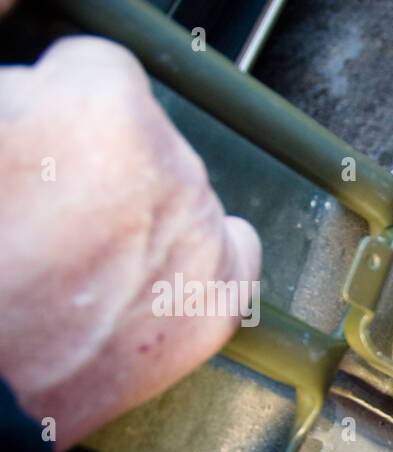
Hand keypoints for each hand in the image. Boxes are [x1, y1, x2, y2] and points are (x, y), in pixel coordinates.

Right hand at [0, 36, 259, 448]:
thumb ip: (25, 99)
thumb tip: (48, 94)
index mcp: (103, 109)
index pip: (99, 71)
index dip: (55, 105)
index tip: (35, 139)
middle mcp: (173, 170)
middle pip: (145, 138)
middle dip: (101, 165)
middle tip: (46, 214)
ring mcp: (204, 242)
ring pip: (187, 196)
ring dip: (148, 214)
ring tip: (86, 260)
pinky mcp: (217, 308)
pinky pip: (236, 255)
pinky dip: (202, 263)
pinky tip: (150, 281)